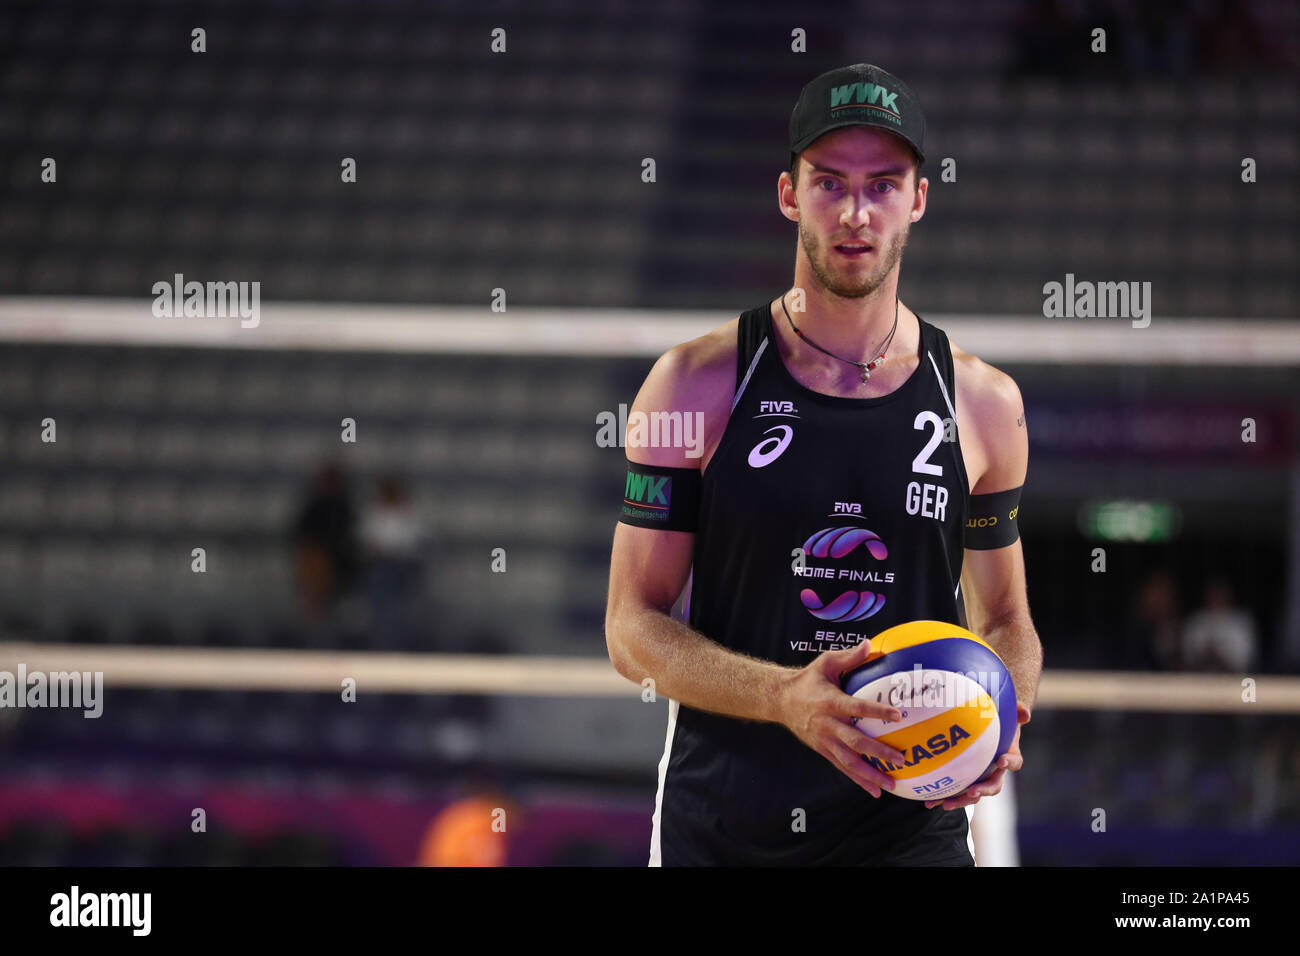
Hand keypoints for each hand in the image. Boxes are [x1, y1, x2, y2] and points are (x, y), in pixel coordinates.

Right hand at [776, 640, 909, 798]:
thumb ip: (849, 656)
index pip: (856, 707)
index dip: (876, 711)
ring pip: (849, 761)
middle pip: (855, 741)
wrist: (780, 700)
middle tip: (901, 759)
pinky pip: (843, 767)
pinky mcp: (823, 750)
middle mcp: (827, 724)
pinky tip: (875, 790)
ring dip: (871, 774)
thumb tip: (869, 644)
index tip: (897, 715)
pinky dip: (859, 780)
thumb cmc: (808, 679)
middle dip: (878, 752)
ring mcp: (824, 740)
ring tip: (892, 784)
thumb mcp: (825, 663)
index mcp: (830, 702)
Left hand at [925, 703, 1029, 809]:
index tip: (1000, 760)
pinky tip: (927, 803)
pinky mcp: (963, 781)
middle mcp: (995, 772)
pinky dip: (941, 797)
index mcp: (1008, 757)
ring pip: (972, 794)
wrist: (987, 729)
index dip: (1009, 763)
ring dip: (960, 801)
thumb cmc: (998, 721)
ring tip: (944, 804)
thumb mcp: (1008, 714)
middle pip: (992, 786)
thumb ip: (1017, 712)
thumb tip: (1025, 714)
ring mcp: (979, 779)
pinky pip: (954, 791)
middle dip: (983, 790)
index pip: (1014, 762)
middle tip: (972, 791)